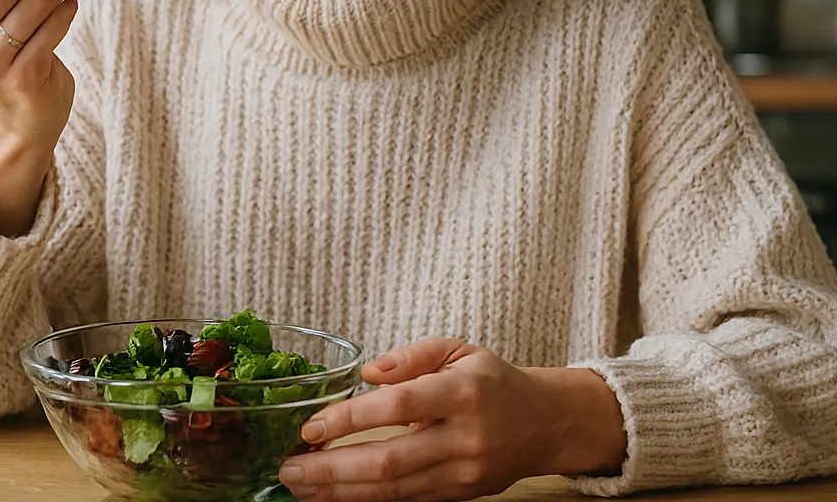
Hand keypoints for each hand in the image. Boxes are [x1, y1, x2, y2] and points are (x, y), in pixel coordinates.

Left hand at [276, 339, 626, 500]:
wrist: (545, 423)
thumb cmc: (493, 382)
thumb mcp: (458, 350)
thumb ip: (412, 355)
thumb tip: (367, 374)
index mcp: (464, 392)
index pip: (398, 407)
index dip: (350, 419)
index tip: (311, 427)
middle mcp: (465, 438)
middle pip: (390, 460)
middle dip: (333, 469)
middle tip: (291, 467)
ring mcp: (464, 473)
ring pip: (395, 489)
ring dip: (342, 491)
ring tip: (302, 485)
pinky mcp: (460, 495)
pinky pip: (407, 500)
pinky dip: (368, 499)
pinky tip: (336, 494)